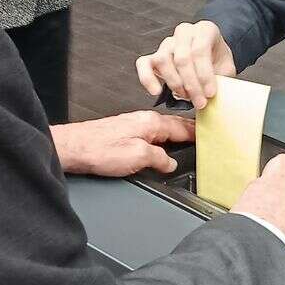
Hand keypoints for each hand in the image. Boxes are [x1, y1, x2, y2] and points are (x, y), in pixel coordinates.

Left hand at [52, 111, 194, 176]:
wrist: (74, 148)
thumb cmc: (99, 149)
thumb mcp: (138, 157)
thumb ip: (159, 159)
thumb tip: (170, 163)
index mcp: (151, 123)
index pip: (182, 127)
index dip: (197, 133)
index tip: (210, 135)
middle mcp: (143, 120)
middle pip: (173, 126)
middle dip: (189, 131)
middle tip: (204, 136)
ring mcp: (133, 125)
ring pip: (162, 130)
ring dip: (175, 135)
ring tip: (187, 141)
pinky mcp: (124, 133)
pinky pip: (150, 135)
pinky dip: (161, 140)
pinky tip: (161, 146)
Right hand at [136, 20, 235, 107]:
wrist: (210, 58)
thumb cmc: (217, 62)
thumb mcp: (227, 67)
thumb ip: (223, 78)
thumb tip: (219, 97)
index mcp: (204, 30)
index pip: (200, 50)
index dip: (204, 75)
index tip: (210, 93)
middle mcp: (184, 32)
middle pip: (181, 57)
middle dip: (191, 84)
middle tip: (200, 101)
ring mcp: (167, 43)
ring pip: (162, 59)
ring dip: (174, 83)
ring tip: (186, 96)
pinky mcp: (154, 55)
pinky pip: (143, 63)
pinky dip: (147, 78)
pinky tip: (156, 91)